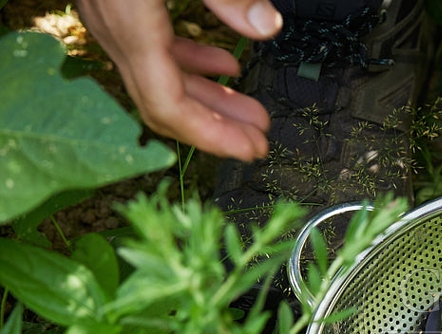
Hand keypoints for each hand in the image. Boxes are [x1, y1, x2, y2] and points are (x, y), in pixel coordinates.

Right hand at [76, 0, 282, 160]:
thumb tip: (266, 25)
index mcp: (130, 23)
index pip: (167, 106)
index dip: (210, 136)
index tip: (249, 149)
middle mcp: (115, 29)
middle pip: (166, 102)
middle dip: (216, 127)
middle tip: (257, 142)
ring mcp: (113, 19)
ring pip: (162, 78)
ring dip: (210, 98)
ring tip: (251, 113)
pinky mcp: (120, 7)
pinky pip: (154, 51)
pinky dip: (192, 63)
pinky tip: (227, 67)